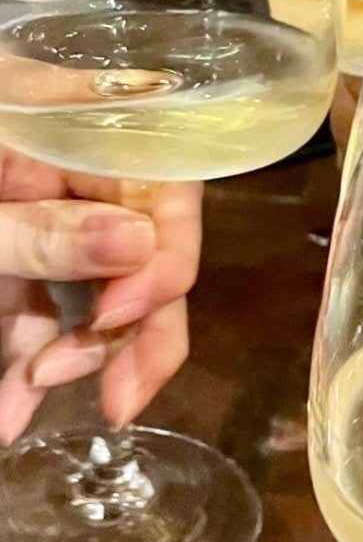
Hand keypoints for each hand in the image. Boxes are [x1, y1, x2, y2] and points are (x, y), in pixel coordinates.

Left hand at [0, 148, 201, 442]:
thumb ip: (46, 230)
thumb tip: (143, 247)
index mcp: (83, 129)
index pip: (168, 187)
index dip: (162, 257)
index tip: (116, 316)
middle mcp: (83, 173)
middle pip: (150, 251)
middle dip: (134, 332)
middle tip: (120, 402)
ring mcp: (52, 217)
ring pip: (103, 293)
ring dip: (74, 359)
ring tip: (18, 410)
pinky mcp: (21, 259)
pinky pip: (48, 311)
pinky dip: (32, 360)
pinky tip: (10, 412)